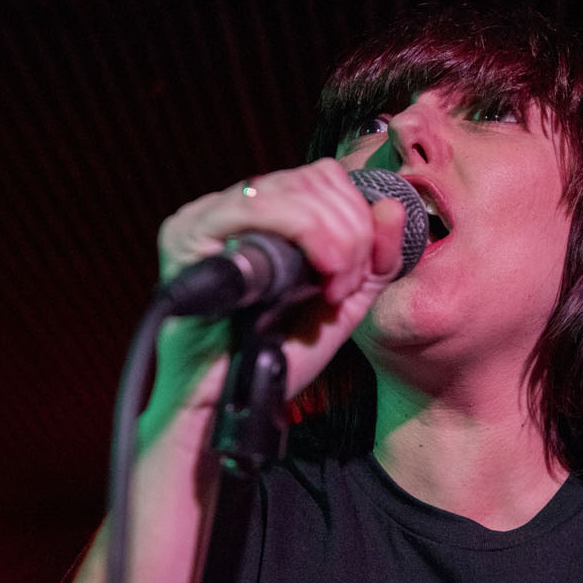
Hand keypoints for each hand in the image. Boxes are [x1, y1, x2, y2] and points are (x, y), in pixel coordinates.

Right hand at [151, 159, 406, 418]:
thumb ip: (373, 261)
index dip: (357, 218)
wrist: (230, 404)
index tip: (356, 276)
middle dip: (351, 233)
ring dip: (334, 240)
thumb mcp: (341, 306)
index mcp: (264, 217)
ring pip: (298, 187)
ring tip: (329, 292)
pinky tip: (317, 280)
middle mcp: (232, 207)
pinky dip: (308, 236)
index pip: (325, 179)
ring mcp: (206, 215)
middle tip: (343, 289)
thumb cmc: (275, 359)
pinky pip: (262, 207)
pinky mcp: (190, 232)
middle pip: (317, 178)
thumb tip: (392, 206)